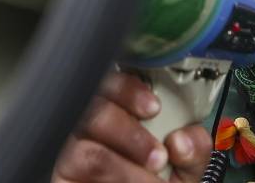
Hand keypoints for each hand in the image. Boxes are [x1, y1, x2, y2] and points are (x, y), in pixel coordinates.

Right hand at [52, 73, 211, 182]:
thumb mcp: (186, 169)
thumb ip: (194, 150)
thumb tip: (182, 139)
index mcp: (121, 113)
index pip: (111, 81)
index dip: (128, 88)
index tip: (154, 107)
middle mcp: (91, 126)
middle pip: (93, 102)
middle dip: (129, 129)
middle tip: (158, 156)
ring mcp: (71, 148)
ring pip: (84, 135)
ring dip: (124, 160)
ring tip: (153, 178)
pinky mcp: (60, 170)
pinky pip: (74, 161)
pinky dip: (114, 173)